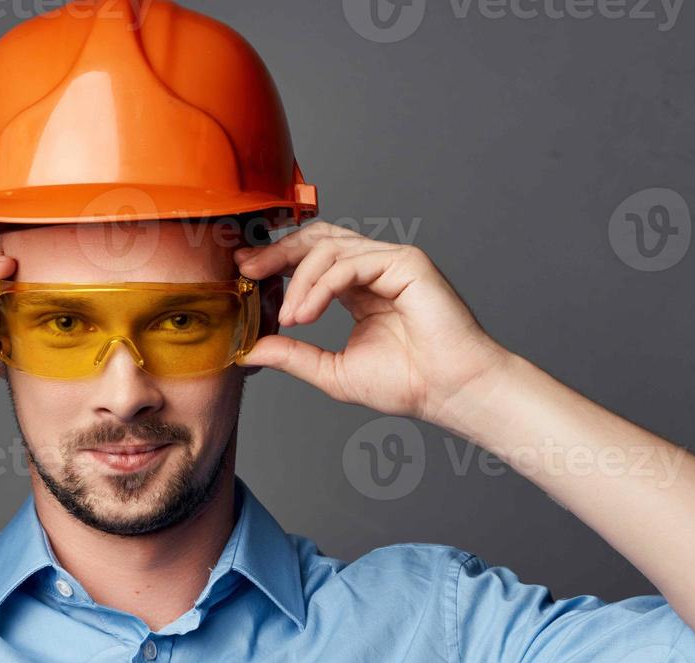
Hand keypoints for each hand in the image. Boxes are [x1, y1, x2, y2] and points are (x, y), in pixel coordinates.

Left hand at [234, 222, 507, 425]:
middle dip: (277, 252)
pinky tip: (306, 313)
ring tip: (288, 316)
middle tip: (248, 271)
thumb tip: (251, 350)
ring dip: (299, 279)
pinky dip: (322, 285)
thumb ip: (293, 356)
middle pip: (316, 239)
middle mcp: (374, 268)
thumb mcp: (333, 371)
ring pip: (329, 247)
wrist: (450, 392)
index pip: (310, 258)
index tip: (244, 274)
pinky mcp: (406, 263)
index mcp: (358, 288)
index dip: (276, 260)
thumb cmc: (408, 383)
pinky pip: (351, 262)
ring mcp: (391, 262)